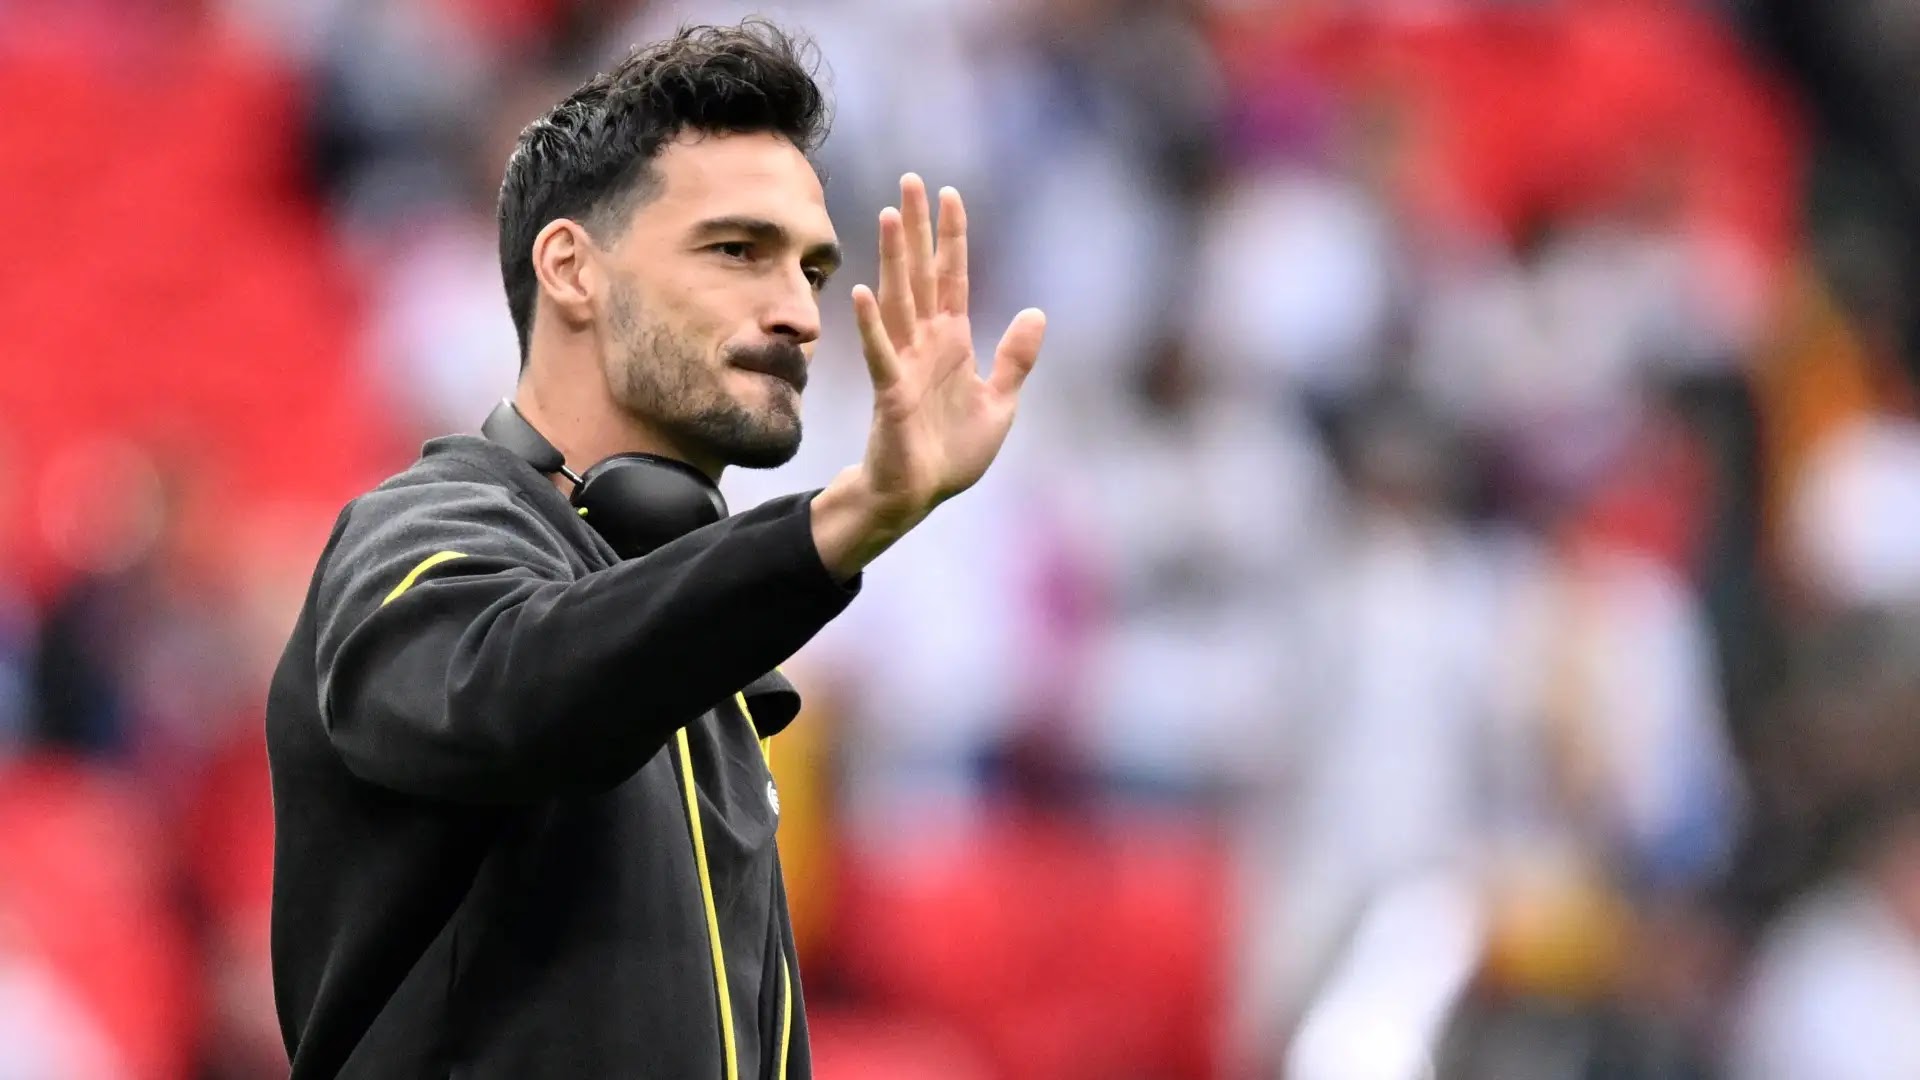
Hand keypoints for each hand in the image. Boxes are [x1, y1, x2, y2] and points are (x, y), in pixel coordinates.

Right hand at [812, 174, 1045, 578]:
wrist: (920, 495)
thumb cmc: (952, 452)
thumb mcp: (1000, 403)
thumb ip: (1015, 359)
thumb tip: (1037, 313)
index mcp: (951, 343)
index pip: (952, 278)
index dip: (952, 237)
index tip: (949, 193)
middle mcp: (924, 344)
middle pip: (920, 275)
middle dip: (915, 229)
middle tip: (910, 181)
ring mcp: (904, 364)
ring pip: (898, 301)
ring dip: (892, 259)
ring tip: (887, 216)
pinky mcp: (891, 393)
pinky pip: (881, 353)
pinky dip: (872, 324)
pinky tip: (863, 292)